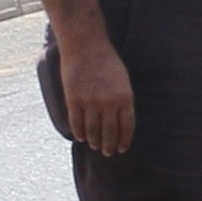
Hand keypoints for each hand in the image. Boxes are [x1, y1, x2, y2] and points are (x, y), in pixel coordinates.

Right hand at [53, 25, 135, 156]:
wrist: (86, 47)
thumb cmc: (107, 62)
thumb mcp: (123, 81)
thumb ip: (122, 100)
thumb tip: (120, 119)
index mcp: (125, 98)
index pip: (127, 126)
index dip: (124, 140)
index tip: (122, 148)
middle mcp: (109, 103)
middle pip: (110, 132)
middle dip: (109, 145)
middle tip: (108, 153)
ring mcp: (90, 102)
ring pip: (92, 129)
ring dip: (94, 141)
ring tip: (95, 146)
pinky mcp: (74, 100)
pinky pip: (77, 122)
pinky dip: (79, 132)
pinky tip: (81, 138)